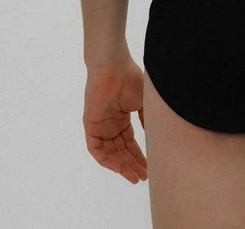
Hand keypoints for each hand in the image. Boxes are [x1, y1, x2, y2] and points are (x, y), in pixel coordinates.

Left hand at [83, 55, 147, 184]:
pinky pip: (96, 149)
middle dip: (132, 165)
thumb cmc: (129, 78)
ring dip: (121, 166)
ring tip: (134, 177)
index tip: (149, 168)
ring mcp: (100, 125)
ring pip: (110, 153)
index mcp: (122, 118)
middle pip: (121, 151)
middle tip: (144, 177)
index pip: (130, 143)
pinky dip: (106, 160)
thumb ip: (146, 120)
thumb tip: (153, 136)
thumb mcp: (143, 102)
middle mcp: (110, 124)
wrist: (114, 66)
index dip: (139, 156)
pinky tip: (119, 167)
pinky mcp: (90, 125)